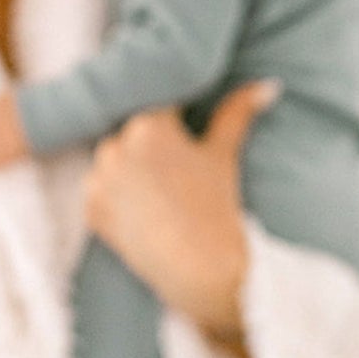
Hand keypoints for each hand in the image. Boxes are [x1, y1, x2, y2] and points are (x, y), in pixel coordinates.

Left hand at [83, 81, 277, 339]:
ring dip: (131, 166)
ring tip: (163, 192)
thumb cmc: (217, 210)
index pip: (158, 102)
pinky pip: (102, 189)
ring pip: (114, 159)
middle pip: (132, 131)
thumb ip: (238, 112)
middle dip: (152, 142)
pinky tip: (147, 210)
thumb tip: (268, 85)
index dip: (174, 114)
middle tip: (177, 168)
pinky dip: (118, 195)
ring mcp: (98, 179)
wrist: (200, 272)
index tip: (186, 125)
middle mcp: (115, 146)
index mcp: (148, 124)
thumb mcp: (224, 155)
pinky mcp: (90, 209)